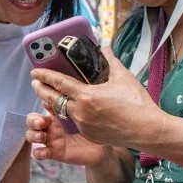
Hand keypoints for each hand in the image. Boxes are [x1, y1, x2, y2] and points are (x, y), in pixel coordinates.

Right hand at [26, 111, 110, 166]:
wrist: (103, 149)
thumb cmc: (96, 128)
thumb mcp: (86, 115)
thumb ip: (75, 106)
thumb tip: (67, 93)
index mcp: (58, 113)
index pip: (42, 105)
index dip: (39, 106)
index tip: (45, 103)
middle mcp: (51, 125)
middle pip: (32, 120)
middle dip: (33, 120)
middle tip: (41, 122)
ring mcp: (51, 139)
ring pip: (31, 135)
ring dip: (33, 135)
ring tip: (43, 137)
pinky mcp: (53, 153)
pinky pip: (38, 153)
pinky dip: (38, 152)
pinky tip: (46, 152)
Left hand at [30, 47, 166, 147]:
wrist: (147, 130)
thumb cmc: (137, 103)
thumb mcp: (123, 77)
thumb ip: (110, 61)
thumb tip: (105, 47)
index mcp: (87, 95)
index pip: (59, 83)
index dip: (45, 76)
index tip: (35, 71)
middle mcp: (81, 112)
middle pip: (54, 99)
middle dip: (42, 90)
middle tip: (35, 82)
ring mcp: (84, 125)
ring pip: (63, 112)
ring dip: (53, 102)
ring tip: (48, 94)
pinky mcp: (89, 135)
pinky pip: (74, 122)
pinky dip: (68, 113)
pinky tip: (68, 108)